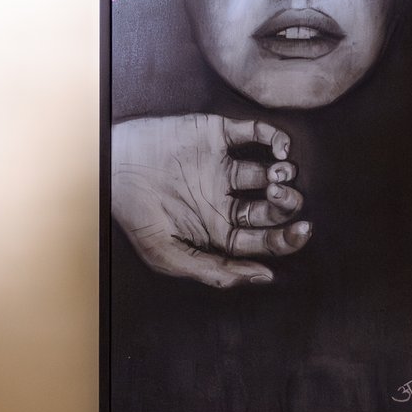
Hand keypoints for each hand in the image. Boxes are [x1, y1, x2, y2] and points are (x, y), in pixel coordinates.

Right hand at [111, 115, 310, 287]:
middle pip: (271, 209)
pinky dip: (276, 138)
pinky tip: (280, 148)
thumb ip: (216, 271)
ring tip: (279, 176)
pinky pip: (256, 134)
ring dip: (285, 175)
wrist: (110, 167)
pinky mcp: (217, 135)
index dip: (287, 239)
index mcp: (218, 230)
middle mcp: (225, 200)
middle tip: (279, 199)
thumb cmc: (134, 216)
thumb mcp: (169, 257)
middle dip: (286, 206)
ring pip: (270, 173)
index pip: (263, 240)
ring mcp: (223, 167)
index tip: (301, 232)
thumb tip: (264, 277)